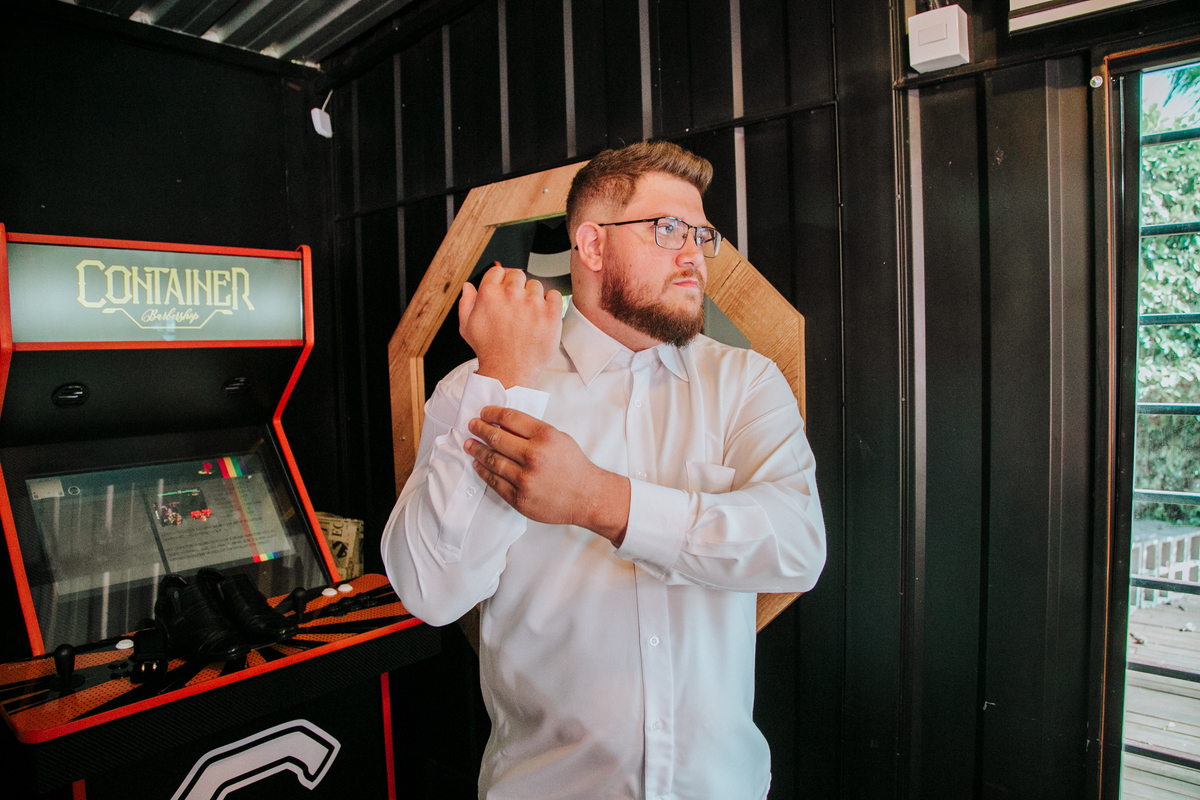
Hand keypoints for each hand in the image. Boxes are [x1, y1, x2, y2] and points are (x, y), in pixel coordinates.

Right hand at [459, 264, 562, 388]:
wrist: (509, 371)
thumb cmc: (489, 351)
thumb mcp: (467, 327)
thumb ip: (466, 303)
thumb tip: (468, 286)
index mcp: (489, 294)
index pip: (499, 271)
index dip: (501, 281)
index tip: (504, 291)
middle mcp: (511, 294)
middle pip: (518, 276)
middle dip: (517, 288)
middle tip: (516, 307)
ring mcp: (532, 303)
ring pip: (536, 285)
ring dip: (533, 297)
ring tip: (528, 316)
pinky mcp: (550, 313)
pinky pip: (554, 295)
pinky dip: (550, 304)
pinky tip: (541, 317)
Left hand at [465, 406, 629, 544]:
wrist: (587, 496)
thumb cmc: (574, 466)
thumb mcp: (559, 438)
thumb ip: (532, 431)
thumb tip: (503, 424)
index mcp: (545, 436)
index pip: (510, 418)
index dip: (492, 413)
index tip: (483, 413)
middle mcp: (533, 456)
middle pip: (496, 438)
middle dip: (480, 429)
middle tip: (471, 425)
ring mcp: (525, 479)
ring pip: (492, 460)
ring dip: (477, 450)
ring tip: (469, 444)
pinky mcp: (520, 498)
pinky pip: (495, 482)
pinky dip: (483, 472)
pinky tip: (478, 465)